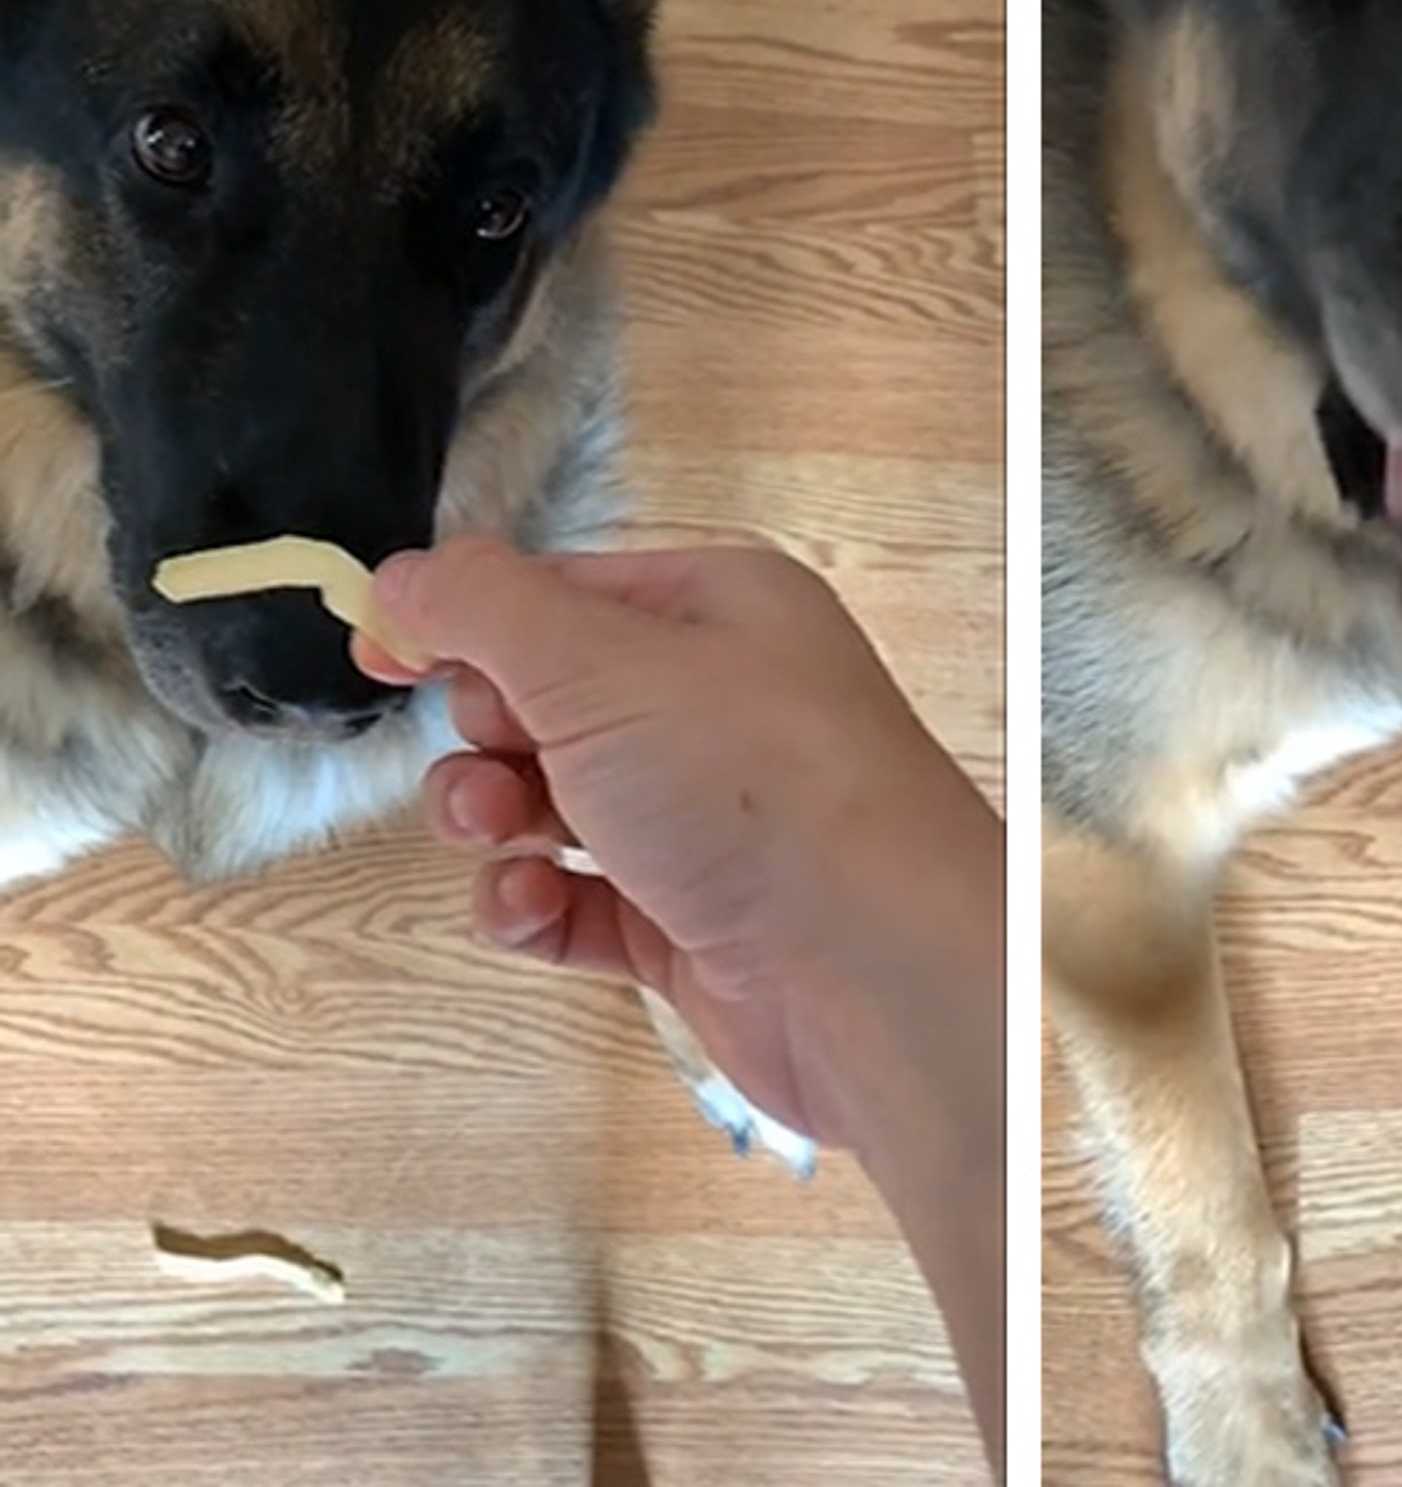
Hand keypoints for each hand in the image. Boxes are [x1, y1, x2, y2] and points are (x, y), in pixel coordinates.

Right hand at [358, 539, 1003, 1160]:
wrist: (875, 970)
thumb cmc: (751, 785)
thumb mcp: (601, 661)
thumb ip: (485, 610)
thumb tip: (405, 578)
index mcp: (719, 609)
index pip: (564, 592)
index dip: (468, 619)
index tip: (380, 653)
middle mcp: (718, 704)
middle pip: (548, 698)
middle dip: (488, 731)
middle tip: (495, 762)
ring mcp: (705, 818)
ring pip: (551, 803)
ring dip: (496, 820)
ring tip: (500, 839)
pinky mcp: (689, 920)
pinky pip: (577, 900)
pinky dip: (537, 906)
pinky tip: (533, 910)